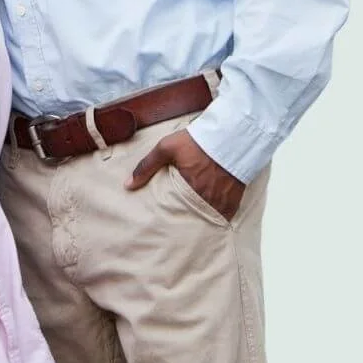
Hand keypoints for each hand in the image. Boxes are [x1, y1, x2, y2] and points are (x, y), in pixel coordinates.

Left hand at [125, 129, 245, 221]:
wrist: (232, 134)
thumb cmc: (197, 141)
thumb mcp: (167, 148)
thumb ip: (146, 166)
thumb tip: (128, 185)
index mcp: (189, 190)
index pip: (174, 213)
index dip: (169, 218)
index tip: (162, 221)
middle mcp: (207, 200)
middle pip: (192, 218)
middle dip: (184, 221)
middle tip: (175, 228)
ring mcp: (223, 202)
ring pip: (208, 219)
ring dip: (200, 219)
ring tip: (191, 222)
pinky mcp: (235, 200)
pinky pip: (224, 216)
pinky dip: (217, 216)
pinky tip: (210, 215)